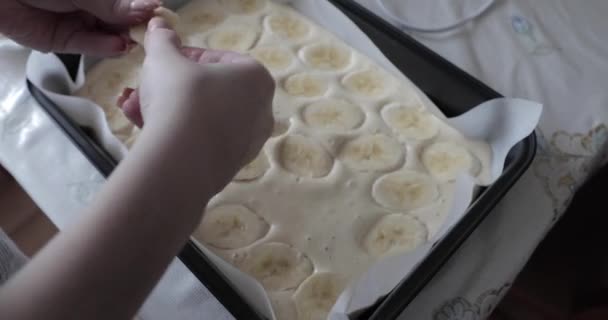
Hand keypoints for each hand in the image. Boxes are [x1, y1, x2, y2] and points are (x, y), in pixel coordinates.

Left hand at [0, 0, 159, 55]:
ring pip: (109, 34)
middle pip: (123, 20)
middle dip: (136, 27)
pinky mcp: (67, 41)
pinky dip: (104, 47)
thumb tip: (150, 7)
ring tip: (132, 42)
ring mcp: (81, 22)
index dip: (145, 9)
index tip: (161, 16)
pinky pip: (90, 46)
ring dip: (122, 39)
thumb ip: (114, 4)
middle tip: (150, 35)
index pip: (130, 2)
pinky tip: (117, 46)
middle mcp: (95, 5)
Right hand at [118, 17, 274, 190]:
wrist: (181, 161)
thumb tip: (159, 28)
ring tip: (133, 109)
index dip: (186, 59)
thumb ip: (162, 41)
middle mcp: (260, 111)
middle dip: (169, 89)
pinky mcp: (231, 166)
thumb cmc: (180, 97)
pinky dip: (176, 134)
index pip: (220, 60)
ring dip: (166, 111)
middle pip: (209, 93)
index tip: (163, 63)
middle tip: (143, 88)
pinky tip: (143, 130)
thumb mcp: (164, 59)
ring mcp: (248, 142)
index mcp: (256, 78)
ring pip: (201, 119)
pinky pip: (201, 142)